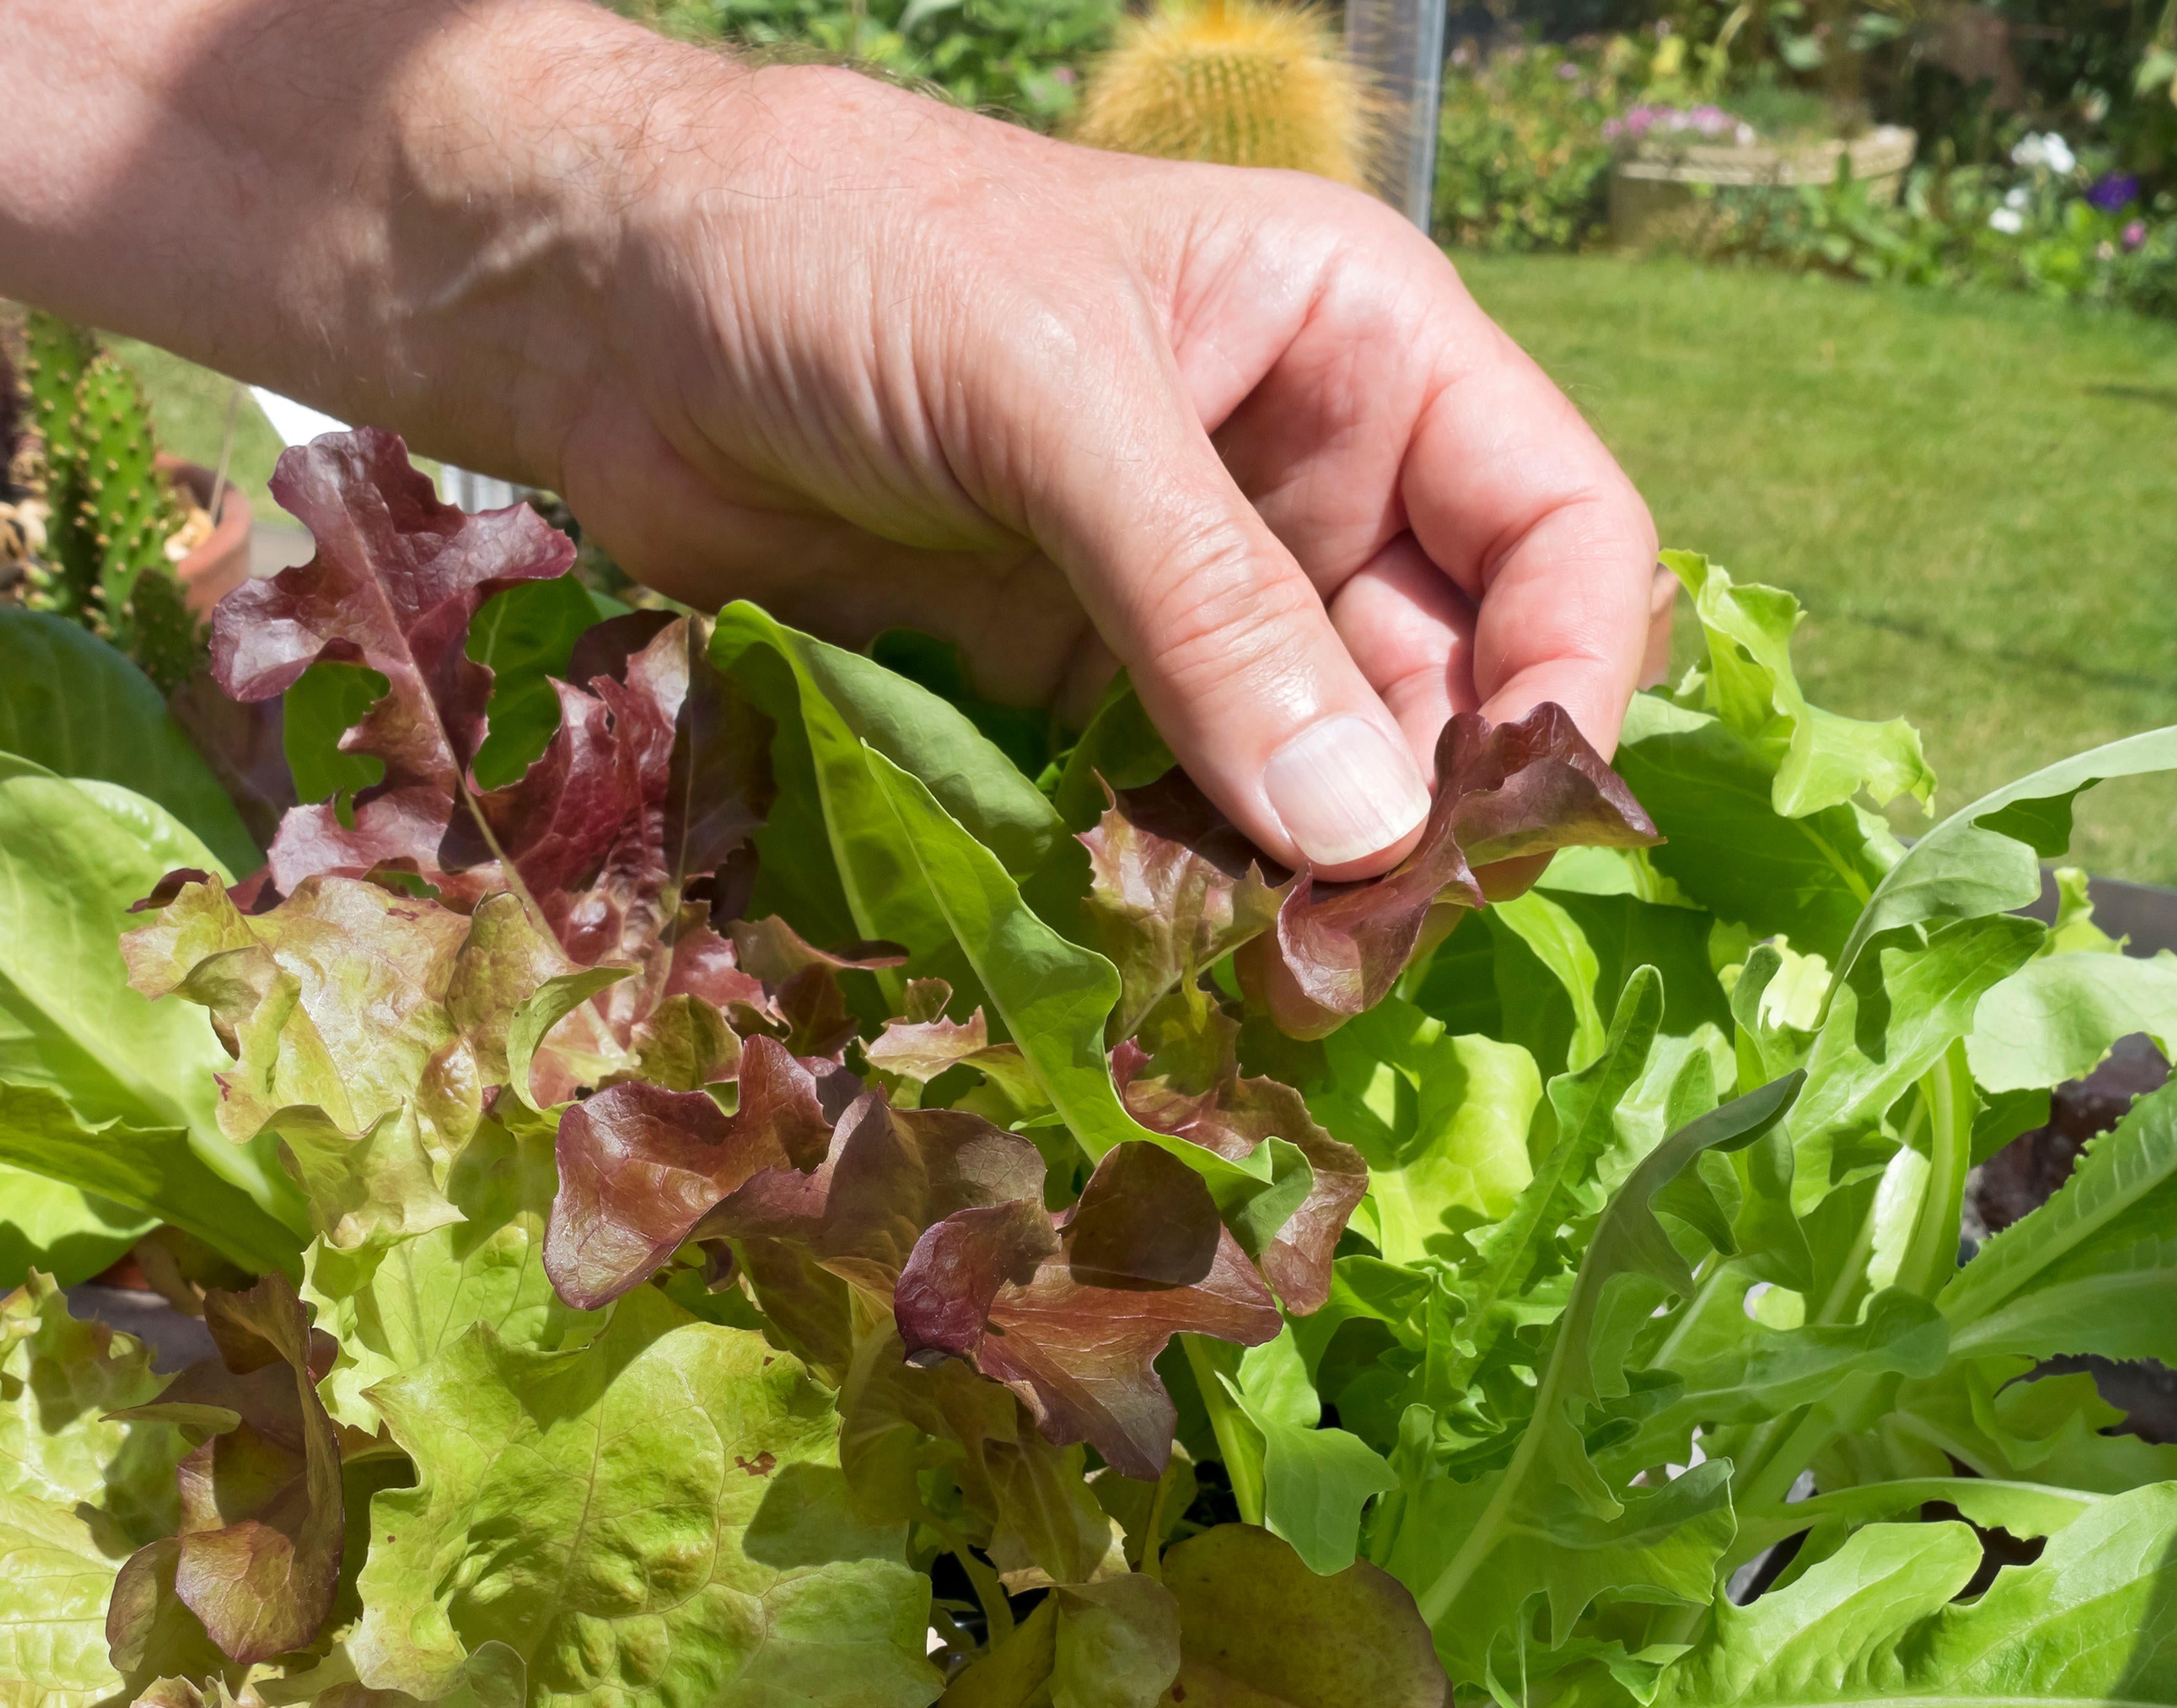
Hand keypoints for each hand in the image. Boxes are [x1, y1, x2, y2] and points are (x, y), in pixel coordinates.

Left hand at [495, 60, 1664, 876]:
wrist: (607, 307)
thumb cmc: (843, 256)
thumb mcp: (1048, 396)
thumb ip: (1210, 606)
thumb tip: (1368, 827)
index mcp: (1360, 350)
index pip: (1558, 528)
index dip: (1569, 674)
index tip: (1507, 820)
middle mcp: (1309, 487)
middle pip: (1452, 687)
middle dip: (1426, 818)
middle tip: (1360, 948)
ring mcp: (1191, 610)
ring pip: (1318, 782)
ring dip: (1303, 888)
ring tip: (1267, 983)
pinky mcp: (1075, 704)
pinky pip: (1175, 827)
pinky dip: (1179, 898)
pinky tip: (1160, 959)